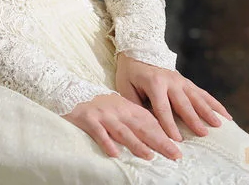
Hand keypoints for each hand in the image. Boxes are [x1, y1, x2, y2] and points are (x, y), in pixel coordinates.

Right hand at [61, 93, 183, 160]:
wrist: (71, 93)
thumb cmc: (99, 106)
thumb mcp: (118, 109)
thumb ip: (134, 120)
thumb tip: (155, 137)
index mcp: (127, 107)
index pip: (150, 121)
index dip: (164, 134)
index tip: (177, 148)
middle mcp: (118, 110)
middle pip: (141, 127)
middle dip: (159, 141)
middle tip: (174, 155)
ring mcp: (103, 115)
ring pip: (122, 131)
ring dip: (136, 143)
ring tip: (149, 155)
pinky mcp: (88, 120)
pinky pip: (99, 133)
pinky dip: (106, 142)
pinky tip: (114, 153)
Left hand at [115, 53, 232, 141]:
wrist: (137, 52)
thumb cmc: (130, 74)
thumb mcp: (125, 87)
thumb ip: (135, 105)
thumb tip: (144, 125)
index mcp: (153, 83)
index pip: (162, 107)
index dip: (169, 124)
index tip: (177, 140)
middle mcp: (170, 81)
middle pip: (183, 103)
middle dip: (193, 119)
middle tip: (203, 134)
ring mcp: (180, 80)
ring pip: (197, 97)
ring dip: (208, 111)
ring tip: (219, 125)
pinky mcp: (186, 82)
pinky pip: (202, 93)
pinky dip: (214, 103)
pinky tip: (226, 114)